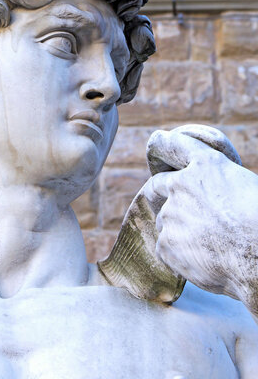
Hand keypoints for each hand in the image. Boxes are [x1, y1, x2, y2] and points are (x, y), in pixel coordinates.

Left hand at [143, 126, 257, 314]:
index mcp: (205, 165)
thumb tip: (208, 198)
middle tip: (177, 207)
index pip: (178, 145)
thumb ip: (217, 184)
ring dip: (178, 229)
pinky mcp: (166, 244)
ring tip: (206, 245)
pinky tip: (202, 261)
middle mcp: (180, 184)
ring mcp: (170, 214)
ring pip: (166, 221)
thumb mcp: (244, 185)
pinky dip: (180, 255)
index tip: (158, 140)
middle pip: (159, 185)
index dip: (166, 143)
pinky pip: (167, 248)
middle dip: (162, 192)